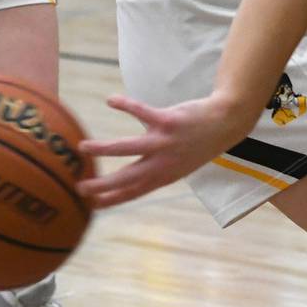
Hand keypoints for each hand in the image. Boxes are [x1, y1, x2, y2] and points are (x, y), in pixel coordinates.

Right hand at [78, 92, 252, 207]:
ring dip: (105, 148)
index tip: (91, 206)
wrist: (226, 123)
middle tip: (80, 187)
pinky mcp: (169, 121)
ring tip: (84, 147)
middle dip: (103, 184)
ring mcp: (165, 142)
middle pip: (127, 177)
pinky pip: (142, 111)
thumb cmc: (198, 144)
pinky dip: (125, 105)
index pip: (134, 192)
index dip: (113, 200)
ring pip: (129, 147)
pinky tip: (110, 100)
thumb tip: (129, 178)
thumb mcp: (178, 166)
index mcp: (163, 176)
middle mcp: (162, 163)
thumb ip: (154, 171)